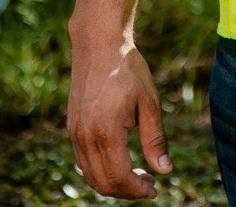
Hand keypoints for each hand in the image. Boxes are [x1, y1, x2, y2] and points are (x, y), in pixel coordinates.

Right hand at [69, 30, 170, 200]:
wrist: (98, 44)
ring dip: (113, 182)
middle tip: (148, 183)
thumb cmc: (128, 69)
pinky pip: (83, 161)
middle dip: (126, 190)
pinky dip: (100, 169)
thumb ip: (155, 139)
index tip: (154, 188)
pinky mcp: (71, 127)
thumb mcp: (150, 102)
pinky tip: (119, 160)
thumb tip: (164, 171)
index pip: (119, 177)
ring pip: (90, 175)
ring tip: (137, 173)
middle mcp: (84, 136)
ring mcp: (74, 133)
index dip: (137, 189)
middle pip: (102, 183)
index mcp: (106, 131)